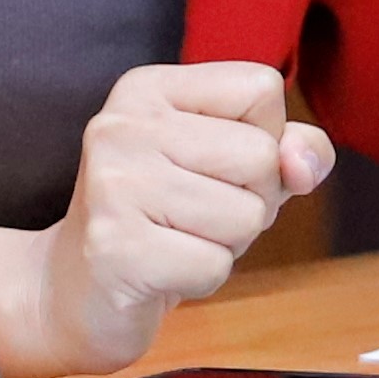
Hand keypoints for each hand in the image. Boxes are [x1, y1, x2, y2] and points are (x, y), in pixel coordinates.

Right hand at [15, 62, 338, 375]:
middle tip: (194, 215)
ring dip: (226, 243)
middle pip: (261, 155)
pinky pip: (214, 265)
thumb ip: (287, 149)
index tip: (212, 167)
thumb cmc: (166, 219)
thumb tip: (303, 163)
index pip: (261, 88)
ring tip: (177, 239)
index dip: (263, 140)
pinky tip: (162, 270)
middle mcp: (122, 125)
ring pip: (246, 215)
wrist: (75, 289)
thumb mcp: (230, 167)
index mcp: (148, 88)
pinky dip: (202, 278)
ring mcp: (114, 185)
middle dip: (250, 199)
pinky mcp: (116, 248)